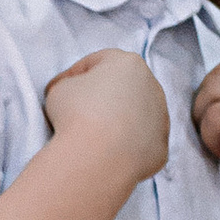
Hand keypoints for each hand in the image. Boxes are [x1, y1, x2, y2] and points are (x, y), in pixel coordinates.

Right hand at [42, 47, 170, 185]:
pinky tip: (107, 152)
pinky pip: (140, 141)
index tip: (58, 90)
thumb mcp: (59, 88)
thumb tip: (74, 93)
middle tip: (76, 111)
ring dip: (117, 120)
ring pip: (136, 114)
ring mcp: (161, 118)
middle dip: (101, 96)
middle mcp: (152, 86)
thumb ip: (69, 84)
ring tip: (93, 135)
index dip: (72, 75)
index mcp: (129, 63)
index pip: (97, 62)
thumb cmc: (77, 113)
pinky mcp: (160, 147)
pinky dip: (125, 144)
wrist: (99, 157)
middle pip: (123, 86)